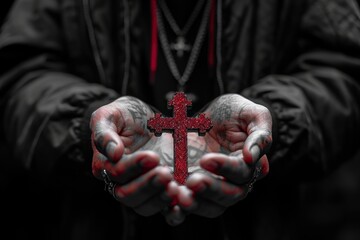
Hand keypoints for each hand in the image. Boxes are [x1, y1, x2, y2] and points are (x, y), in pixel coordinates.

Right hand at [90, 96, 177, 216]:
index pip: (117, 173)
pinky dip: (173, 209)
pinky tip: (184, 200)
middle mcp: (122, 182)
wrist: (148, 118)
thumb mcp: (112, 115)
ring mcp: (142, 189)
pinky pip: (164, 208)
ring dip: (160, 200)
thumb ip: (105, 132)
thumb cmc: (126, 115)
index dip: (133, 167)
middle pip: (128, 195)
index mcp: (106, 165)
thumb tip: (113, 153)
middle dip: (147, 186)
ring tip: (175, 188)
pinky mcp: (160, 191)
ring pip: (145, 206)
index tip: (153, 156)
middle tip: (165, 173)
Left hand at [177, 94, 272, 217]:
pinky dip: (178, 212)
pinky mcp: (192, 189)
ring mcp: (212, 187)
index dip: (226, 167)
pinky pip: (188, 208)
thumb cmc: (235, 113)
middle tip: (193, 182)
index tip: (206, 159)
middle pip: (228, 196)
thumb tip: (251, 157)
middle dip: (211, 190)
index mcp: (249, 165)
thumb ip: (259, 133)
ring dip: (195, 204)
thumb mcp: (252, 114)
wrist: (210, 116)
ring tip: (179, 195)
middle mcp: (233, 182)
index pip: (241, 173)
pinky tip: (169, 207)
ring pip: (209, 206)